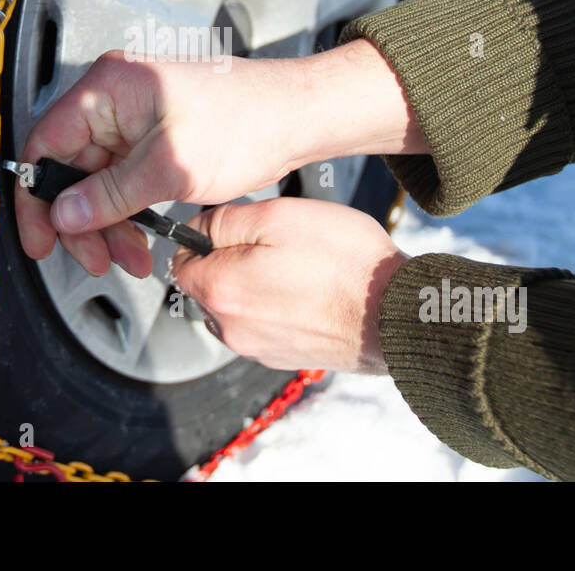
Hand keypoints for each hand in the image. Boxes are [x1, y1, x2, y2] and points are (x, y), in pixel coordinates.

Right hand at [14, 50, 306, 277]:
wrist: (296, 116)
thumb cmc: (247, 120)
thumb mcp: (170, 169)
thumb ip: (109, 196)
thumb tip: (63, 215)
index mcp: (108, 89)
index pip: (45, 144)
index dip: (37, 197)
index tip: (40, 239)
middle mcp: (113, 99)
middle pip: (69, 169)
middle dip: (82, 221)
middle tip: (96, 259)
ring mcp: (132, 119)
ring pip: (96, 182)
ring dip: (108, 225)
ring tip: (129, 258)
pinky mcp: (152, 137)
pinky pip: (122, 180)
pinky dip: (127, 213)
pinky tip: (139, 240)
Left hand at [170, 197, 406, 373]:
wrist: (396, 314)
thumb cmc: (344, 261)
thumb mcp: (277, 216)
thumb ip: (224, 220)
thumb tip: (196, 228)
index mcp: (220, 289)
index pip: (179, 259)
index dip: (202, 236)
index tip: (234, 227)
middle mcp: (230, 328)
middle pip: (206, 285)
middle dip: (228, 261)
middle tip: (273, 244)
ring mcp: (256, 348)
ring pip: (233, 306)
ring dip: (251, 285)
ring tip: (295, 267)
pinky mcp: (281, 357)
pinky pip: (261, 324)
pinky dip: (274, 306)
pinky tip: (307, 290)